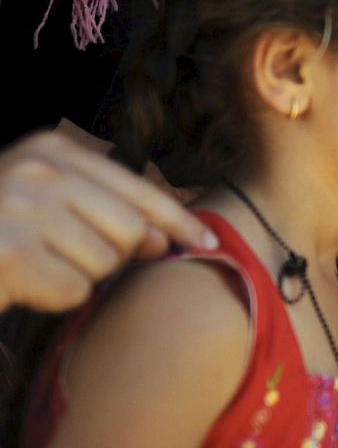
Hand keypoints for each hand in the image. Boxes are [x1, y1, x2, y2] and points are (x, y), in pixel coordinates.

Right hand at [0, 132, 215, 312]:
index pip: (137, 188)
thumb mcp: (48, 209)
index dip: (177, 220)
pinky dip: (52, 299)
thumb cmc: (0, 239)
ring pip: (104, 263)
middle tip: (57, 258)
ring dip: (74, 278)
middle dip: (107, 258)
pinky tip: (22, 287)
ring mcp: (20, 206)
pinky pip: (75, 290)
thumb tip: (167, 240)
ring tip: (34, 267)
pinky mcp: (10, 252)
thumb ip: (108, 214)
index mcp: (51, 148)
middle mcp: (35, 167)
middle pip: (129, 231)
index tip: (207, 241)